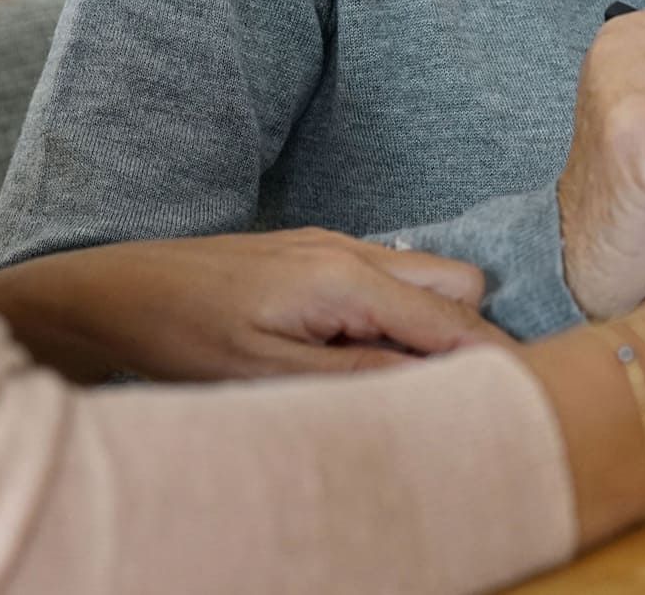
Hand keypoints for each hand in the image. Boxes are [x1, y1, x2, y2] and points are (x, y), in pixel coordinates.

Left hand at [0, 229, 509, 383]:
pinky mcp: (313, 252)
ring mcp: (332, 244)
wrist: (117, 291)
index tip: (527, 400)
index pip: (452, 320)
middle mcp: (348, 249)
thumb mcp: (269, 376)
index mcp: (344, 279)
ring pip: (427, 272)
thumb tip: (435, 385)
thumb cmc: (183, 336)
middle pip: (460, 282)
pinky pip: (389, 273)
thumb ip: (360, 375)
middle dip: (470, 335)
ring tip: (408, 378)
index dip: (496, 361)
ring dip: (435, 322)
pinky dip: (400, 311)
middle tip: (454, 395)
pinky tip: (370, 351)